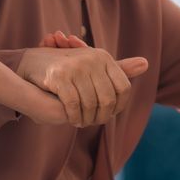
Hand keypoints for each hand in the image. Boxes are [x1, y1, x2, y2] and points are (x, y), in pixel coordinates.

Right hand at [16, 35, 148, 127]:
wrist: (34, 63)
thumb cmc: (69, 68)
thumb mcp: (95, 67)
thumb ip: (119, 69)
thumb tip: (146, 63)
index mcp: (103, 57)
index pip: (123, 88)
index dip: (119, 105)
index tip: (110, 114)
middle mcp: (92, 59)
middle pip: (107, 99)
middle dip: (102, 116)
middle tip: (95, 122)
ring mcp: (75, 67)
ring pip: (90, 104)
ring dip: (87, 119)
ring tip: (83, 122)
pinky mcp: (59, 76)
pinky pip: (74, 105)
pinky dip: (74, 117)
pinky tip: (73, 120)